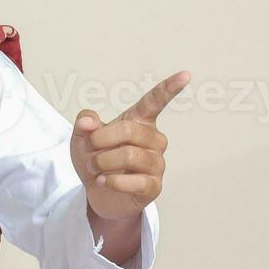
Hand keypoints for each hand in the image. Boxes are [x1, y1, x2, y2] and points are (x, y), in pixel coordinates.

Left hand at [72, 70, 189, 221]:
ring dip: (103, 162)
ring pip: (130, 155)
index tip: (185, 75)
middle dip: (101, 140)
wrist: (97, 193)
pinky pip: (136, 181)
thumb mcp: (82, 138)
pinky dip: (113, 181)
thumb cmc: (95, 160)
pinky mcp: (154, 186)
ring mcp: (157, 163)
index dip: (169, 88)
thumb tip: (88, 122)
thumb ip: (85, 123)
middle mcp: (154, 140)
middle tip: (90, 151)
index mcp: (140, 122)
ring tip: (95, 168)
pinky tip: (104, 181)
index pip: (155, 101)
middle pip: (129, 130)